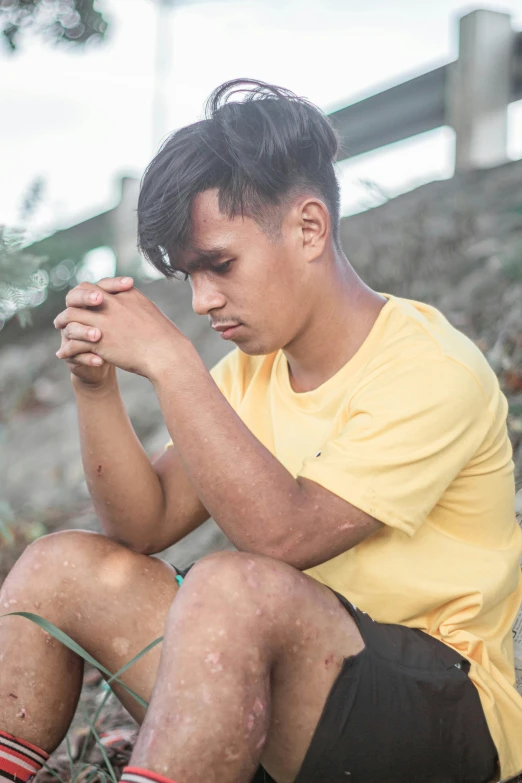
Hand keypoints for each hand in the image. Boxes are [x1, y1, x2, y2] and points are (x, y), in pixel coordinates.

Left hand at [54, 278, 187, 379]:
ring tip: (60, 328)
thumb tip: (131, 304)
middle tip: (67, 312)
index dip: (87, 293)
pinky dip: (67, 347)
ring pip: (70, 315)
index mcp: (125, 294)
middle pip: (78, 294)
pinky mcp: (98, 341)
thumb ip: (135, 304)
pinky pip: (73, 339)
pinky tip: (63, 353)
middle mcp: (111, 303)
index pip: (96, 286)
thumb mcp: (149, 311)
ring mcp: (103, 321)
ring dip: (63, 321)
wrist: (166, 354)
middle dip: (70, 302)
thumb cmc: (164, 337)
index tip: (86, 302)